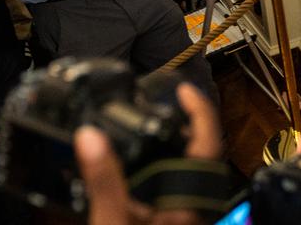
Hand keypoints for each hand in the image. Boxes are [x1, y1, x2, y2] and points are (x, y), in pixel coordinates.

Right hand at [74, 83, 222, 224]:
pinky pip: (175, 184)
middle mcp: (194, 203)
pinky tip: (143, 166)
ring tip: (150, 127)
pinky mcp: (174, 218)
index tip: (186, 89)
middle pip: (202, 151)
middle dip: (186, 123)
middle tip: (168, 103)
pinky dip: (162, 166)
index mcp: (189, 198)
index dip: (200, 110)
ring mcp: (186, 211)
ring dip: (173, 146)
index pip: (209, 143)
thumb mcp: (112, 219)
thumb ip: (103, 180)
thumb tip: (91, 137)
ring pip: (189, 168)